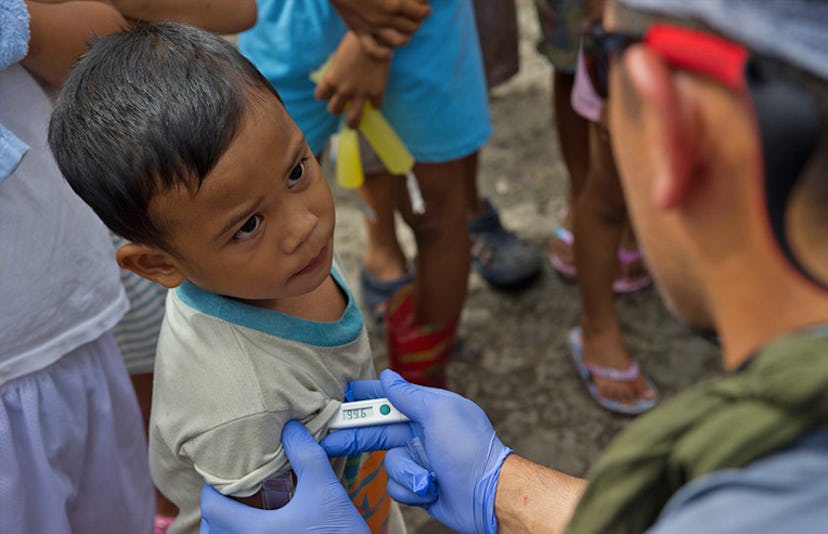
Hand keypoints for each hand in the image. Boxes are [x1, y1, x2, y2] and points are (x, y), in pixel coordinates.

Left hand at [200, 420, 368, 533]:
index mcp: (254, 531)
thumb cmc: (338, 532)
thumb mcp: (324, 488)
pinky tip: (261, 529)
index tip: (222, 476)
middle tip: (231, 492)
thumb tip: (290, 427)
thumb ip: (304, 454)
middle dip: (217, 510)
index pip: (213, 508)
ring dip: (227, 527)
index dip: (213, 489)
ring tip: (243, 512)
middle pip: (213, 530)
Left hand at [314, 32, 390, 127]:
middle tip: (341, 106)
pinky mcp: (377, 92)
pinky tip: (376, 99)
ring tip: (353, 124)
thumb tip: (338, 82)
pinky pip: (376, 105)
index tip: (329, 94)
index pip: (320, 96)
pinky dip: (376, 103)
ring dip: (352, 122)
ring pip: (353, 118)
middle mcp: (343, 90)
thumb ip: (336, 73)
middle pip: (333, 110)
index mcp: (331, 80)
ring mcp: (360, 93)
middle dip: (336, 108)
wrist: (375, 37)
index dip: (324, 95)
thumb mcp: (338, 58)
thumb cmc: (354, 42)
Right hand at [322, 370, 512, 533]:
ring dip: (406, 472)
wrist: (488, 497)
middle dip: (356, 435)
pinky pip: (396, 486)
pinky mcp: (419, 485)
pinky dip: (412, 489)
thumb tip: (387, 376)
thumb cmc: (468, 450)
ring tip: (429, 477)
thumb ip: (408, 395)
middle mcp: (423, 433)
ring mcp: (420, 460)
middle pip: (378, 430)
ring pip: (388, 463)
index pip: (390, 399)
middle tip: (327, 438)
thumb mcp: (439, 412)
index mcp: (429, 410)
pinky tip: (430, 490)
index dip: (366, 397)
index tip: (342, 394)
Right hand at [331, 0, 429, 55]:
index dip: (425, 9)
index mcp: (395, 4)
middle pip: (412, 27)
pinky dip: (384, 53)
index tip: (424, 5)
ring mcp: (372, 27)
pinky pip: (373, 50)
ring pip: (399, 42)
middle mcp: (386, 19)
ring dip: (405, 37)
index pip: (420, 13)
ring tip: (405, 30)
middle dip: (417, 21)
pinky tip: (389, 50)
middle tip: (416, 15)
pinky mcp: (359, 31)